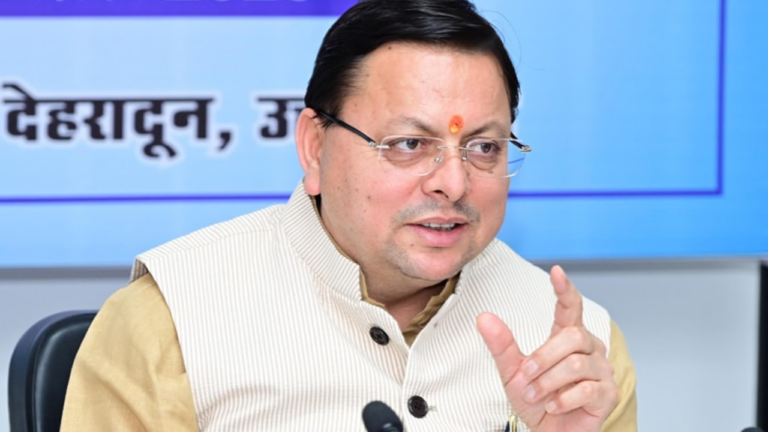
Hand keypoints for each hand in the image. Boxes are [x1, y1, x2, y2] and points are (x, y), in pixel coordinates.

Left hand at [476, 265, 617, 431]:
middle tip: (526, 375)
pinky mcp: (608, 394)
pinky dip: (562, 399)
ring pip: (577, 365)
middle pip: (572, 337)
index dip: (565, 289)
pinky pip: (586, 390)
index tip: (557, 272)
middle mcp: (589, 349)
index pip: (570, 307)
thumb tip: (484, 317)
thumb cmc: (536, 399)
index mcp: (567, 337)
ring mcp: (602, 371)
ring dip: (548, 382)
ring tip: (535, 394)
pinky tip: (552, 405)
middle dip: (543, 357)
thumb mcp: (512, 371)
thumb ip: (501, 345)